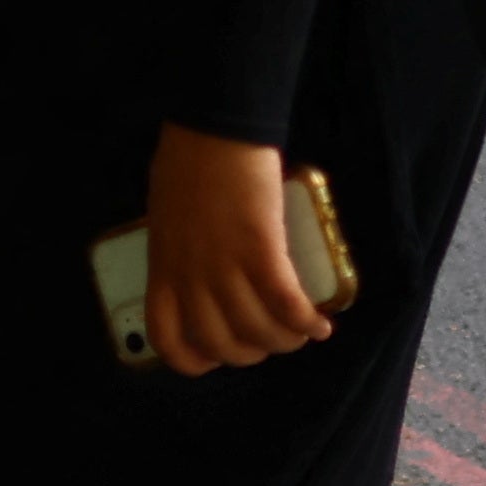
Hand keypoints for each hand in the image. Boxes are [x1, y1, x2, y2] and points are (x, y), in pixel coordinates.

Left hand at [140, 125, 331, 378]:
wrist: (214, 126)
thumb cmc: (188, 158)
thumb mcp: (166, 215)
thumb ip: (179, 249)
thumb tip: (197, 269)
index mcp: (164, 268)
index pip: (168, 339)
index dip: (195, 360)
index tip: (216, 355)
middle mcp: (191, 277)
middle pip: (221, 344)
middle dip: (252, 353)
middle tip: (270, 339)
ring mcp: (224, 266)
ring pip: (258, 331)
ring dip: (285, 341)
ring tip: (302, 333)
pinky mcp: (260, 250)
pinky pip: (285, 305)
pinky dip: (306, 322)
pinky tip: (322, 324)